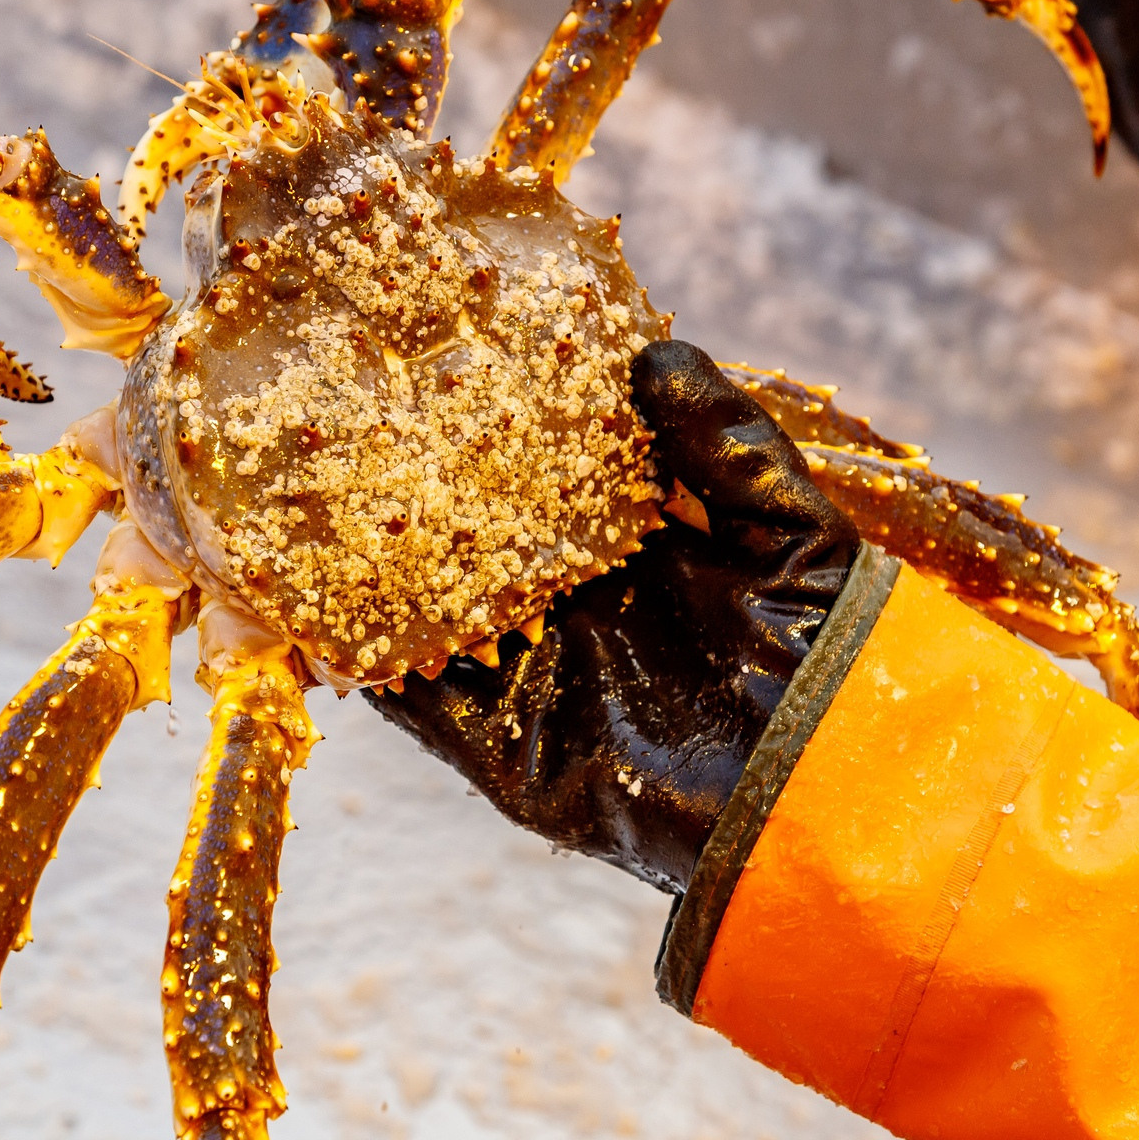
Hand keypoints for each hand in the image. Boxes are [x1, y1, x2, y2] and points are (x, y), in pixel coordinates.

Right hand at [372, 342, 857, 894]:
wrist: (825, 788)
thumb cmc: (828, 655)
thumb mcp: (792, 529)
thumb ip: (725, 443)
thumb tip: (654, 351)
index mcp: (638, 552)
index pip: (551, 477)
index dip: (508, 427)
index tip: (457, 358)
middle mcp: (576, 609)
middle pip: (478, 538)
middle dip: (422, 490)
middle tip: (356, 415)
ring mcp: (534, 678)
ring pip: (435, 612)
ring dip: (379, 571)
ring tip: (310, 501)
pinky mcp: (507, 748)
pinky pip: (424, 701)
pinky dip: (375, 662)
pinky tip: (323, 610)